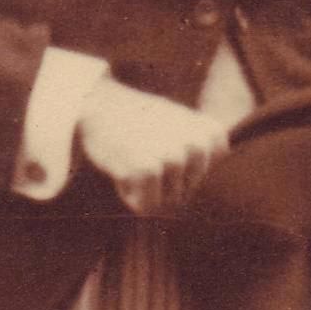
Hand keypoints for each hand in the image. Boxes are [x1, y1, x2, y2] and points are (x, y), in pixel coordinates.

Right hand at [76, 78, 227, 214]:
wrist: (99, 104)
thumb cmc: (139, 118)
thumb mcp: (182, 123)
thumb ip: (202, 149)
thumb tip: (205, 185)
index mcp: (211, 133)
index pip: (203, 176)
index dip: (181, 170)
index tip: (164, 145)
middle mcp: (197, 144)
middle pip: (186, 192)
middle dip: (165, 183)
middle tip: (145, 152)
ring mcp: (172, 157)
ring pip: (168, 201)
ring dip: (146, 188)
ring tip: (133, 157)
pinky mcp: (147, 170)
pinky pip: (146, 206)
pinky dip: (130, 194)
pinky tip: (123, 169)